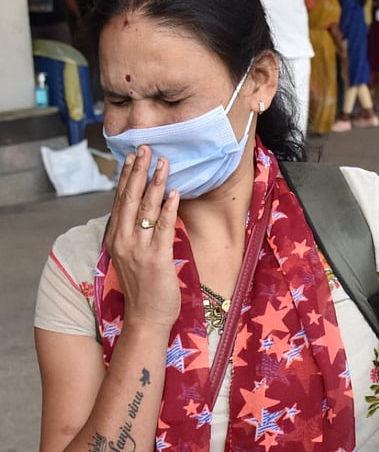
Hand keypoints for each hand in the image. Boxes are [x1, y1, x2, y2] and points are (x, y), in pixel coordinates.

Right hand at [105, 146, 180, 331]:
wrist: (146, 318)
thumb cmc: (144, 288)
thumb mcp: (132, 256)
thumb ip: (136, 234)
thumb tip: (145, 211)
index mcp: (115, 239)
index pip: (119, 201)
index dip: (126, 177)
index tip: (131, 157)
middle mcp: (123, 241)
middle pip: (130, 199)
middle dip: (138, 171)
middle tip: (145, 148)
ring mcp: (139, 249)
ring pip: (147, 209)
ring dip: (155, 183)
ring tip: (163, 162)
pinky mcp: (157, 257)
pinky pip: (164, 227)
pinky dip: (169, 208)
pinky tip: (174, 192)